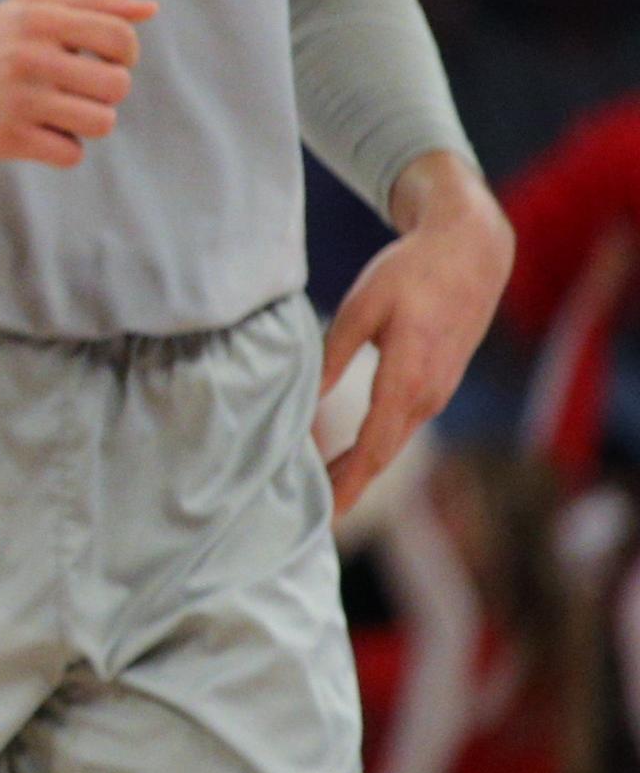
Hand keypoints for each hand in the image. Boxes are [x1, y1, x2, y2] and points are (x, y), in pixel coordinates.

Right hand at [0, 0, 156, 165]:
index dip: (125, 54)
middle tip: (76, 88)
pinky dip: (62, 148)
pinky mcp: (5, 137)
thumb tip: (149, 9)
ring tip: (59, 112)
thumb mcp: (32, 6)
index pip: (120, 37)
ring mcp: (17, 99)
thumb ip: (93, 2)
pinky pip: (70, 153)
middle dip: (105, 91)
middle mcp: (29, 56)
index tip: (103, 59)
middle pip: (117, 86)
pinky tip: (39, 132)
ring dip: (86, 121)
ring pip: (100, 122)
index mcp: (40, 19)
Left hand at [323, 156, 513, 513]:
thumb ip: (331, 358)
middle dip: (349, 487)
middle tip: (313, 519)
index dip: (347, 483)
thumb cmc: (409, 273)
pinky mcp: (437, 384)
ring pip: (393, 442)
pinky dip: (376, 447)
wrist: (471, 253)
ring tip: (324, 494)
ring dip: (361, 469)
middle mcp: (428, 396)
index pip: (372, 447)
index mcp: (407, 378)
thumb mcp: (361, 309)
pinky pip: (402, 426)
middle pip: (383, 455)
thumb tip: (302, 402)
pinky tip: (352, 455)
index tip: (325, 513)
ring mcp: (437, 392)